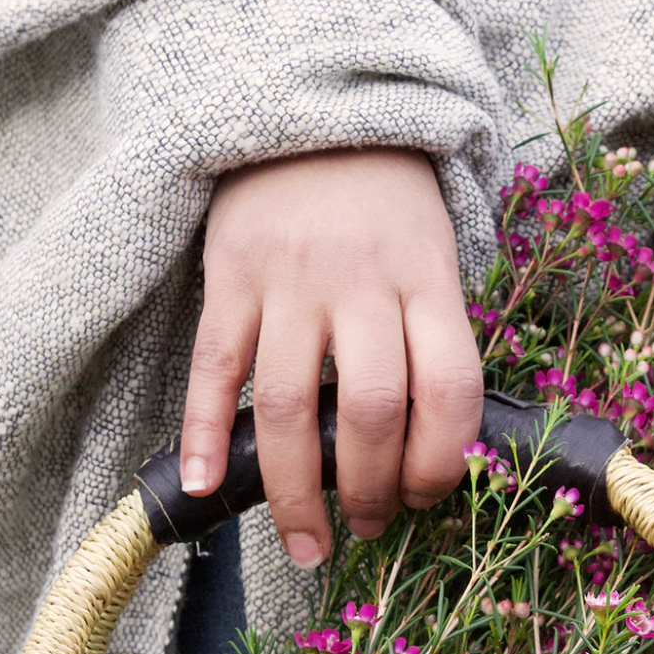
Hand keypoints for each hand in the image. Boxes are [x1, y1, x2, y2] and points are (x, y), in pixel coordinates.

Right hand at [180, 147, 483, 566]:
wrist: (312, 112)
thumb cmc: (384, 206)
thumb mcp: (433, 258)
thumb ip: (432, 339)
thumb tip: (427, 454)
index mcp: (427, 278)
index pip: (450, 389)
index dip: (443, 461)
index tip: (428, 497)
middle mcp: (360, 279)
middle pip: (369, 410)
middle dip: (372, 490)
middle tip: (370, 527)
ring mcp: (289, 278)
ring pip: (285, 404)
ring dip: (295, 491)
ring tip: (306, 541)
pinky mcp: (229, 275)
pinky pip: (213, 366)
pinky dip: (202, 431)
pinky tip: (206, 486)